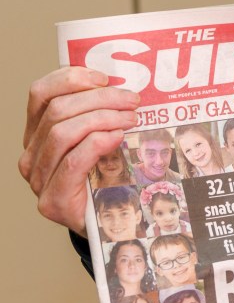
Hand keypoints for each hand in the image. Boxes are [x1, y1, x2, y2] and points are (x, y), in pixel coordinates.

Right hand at [19, 68, 140, 233]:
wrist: (105, 224)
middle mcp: (31, 153)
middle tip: (132, 100)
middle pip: (58, 109)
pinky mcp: (52, 199)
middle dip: (100, 98)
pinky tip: (118, 137)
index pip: (41, 93)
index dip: (71, 78)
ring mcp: (38, 178)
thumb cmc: (105, 177)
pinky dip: (97, 143)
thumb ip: (99, 114)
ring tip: (131, 118)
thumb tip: (124, 85)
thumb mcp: (100, 138)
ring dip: (103, 118)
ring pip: (63, 131)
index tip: (105, 77)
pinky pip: (72, 161)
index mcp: (37, 132)